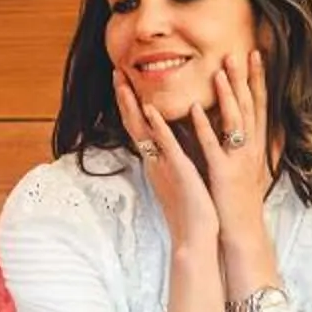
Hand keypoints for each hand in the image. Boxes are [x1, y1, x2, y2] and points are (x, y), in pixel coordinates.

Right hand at [112, 66, 219, 250]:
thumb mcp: (181, 178)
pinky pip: (166, 146)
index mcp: (158, 161)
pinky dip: (158, 127)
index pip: (140, 127)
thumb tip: (174, 141)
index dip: (130, 103)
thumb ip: (175, 158)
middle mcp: (156, 161)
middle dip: (125, 98)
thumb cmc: (192, 210)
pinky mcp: (177, 172)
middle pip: (135, 124)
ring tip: (124, 83)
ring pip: (145, 131)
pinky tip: (150, 110)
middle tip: (116, 72)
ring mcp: (164, 165)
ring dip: (134, 106)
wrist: (195, 239)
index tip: (124, 80)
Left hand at [194, 49, 276, 226]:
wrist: (242, 231)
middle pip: (250, 107)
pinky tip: (194, 109)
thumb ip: (252, 144)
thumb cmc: (241, 200)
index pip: (259, 105)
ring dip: (228, 96)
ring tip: (219, 71)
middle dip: (245, 78)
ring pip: (234, 122)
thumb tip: (260, 125)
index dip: (258, 79)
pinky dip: (204, 127)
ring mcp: (238, 160)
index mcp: (256, 145)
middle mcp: (251, 149)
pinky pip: (212, 147)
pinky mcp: (222, 173)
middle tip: (239, 52)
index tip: (256, 54)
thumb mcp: (250, 166)